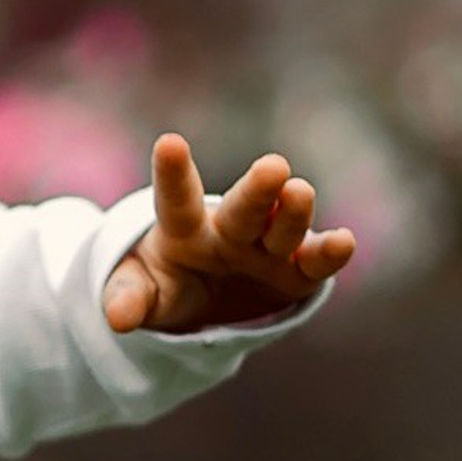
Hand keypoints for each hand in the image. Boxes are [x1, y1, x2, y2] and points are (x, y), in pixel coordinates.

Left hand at [103, 134, 355, 334]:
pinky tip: (344, 241)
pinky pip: (314, 263)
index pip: (176, 200)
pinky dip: (329, 253)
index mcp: (183, 228)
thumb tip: (116, 317)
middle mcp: (229, 230)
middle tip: (273, 167)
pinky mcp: (296, 274)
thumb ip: (128, 297)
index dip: (173, 174)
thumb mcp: (139, 290)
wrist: (203, 301)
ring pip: (281, 228)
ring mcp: (266, 248)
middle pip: (243, 209)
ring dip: (291, 213)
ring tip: (300, 192)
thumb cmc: (164, 284)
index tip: (170, 143)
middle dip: (257, 190)